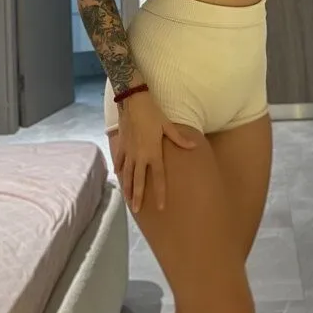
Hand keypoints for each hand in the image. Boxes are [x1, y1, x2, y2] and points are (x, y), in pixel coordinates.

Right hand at [113, 90, 195, 212]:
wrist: (132, 102)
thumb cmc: (152, 113)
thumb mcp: (167, 126)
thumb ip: (179, 139)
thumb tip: (194, 146)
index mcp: (153, 153)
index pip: (158, 178)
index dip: (160, 193)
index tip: (160, 207)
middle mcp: (140, 157)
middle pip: (138, 181)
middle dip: (137, 197)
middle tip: (136, 210)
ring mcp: (129, 152)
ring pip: (127, 174)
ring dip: (127, 187)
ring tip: (127, 200)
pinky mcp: (121, 146)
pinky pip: (119, 161)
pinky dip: (119, 169)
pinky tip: (118, 176)